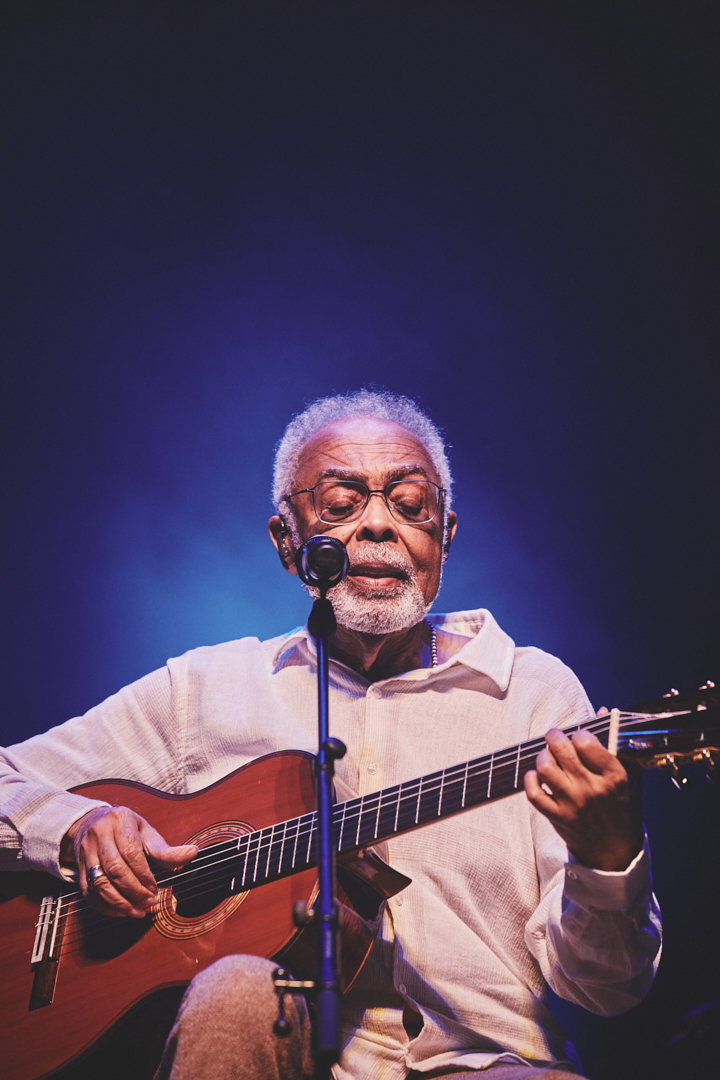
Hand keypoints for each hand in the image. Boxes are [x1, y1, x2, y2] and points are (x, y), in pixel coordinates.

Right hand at [62, 806, 197, 917]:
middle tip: (149, 902)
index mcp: (119, 820)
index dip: (144, 874)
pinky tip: (121, 911)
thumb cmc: (125, 829)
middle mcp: (99, 835)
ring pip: (99, 883)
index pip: (131, 851)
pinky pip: (89, 892)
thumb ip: (166, 849)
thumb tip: (192, 854)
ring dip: (119, 902)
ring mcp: (85, 852)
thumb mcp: (146, 832)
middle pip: (114, 869)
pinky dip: (105, 906)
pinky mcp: (78, 868)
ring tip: (137, 911)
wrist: (92, 822)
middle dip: (134, 891)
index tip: (155, 888)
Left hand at [524, 725, 643, 870]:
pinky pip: (534, 793)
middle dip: (555, 737)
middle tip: (555, 737)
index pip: (587, 742)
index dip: (579, 733)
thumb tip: (603, 712)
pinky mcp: (557, 817)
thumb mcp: (629, 777)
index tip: (578, 736)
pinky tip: (537, 775)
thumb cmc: (623, 809)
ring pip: (545, 768)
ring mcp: (573, 804)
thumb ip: (617, 744)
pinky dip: (531, 780)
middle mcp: (591, 789)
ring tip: (547, 756)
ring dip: (543, 756)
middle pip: (562, 750)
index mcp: (614, 777)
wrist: (616, 851)